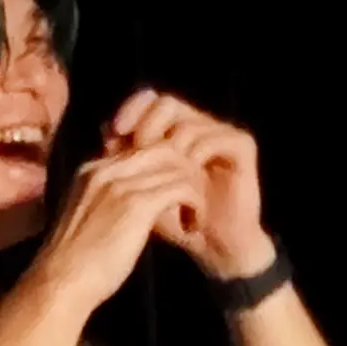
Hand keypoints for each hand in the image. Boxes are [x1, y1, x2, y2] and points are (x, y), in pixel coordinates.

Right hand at [27, 140, 222, 315]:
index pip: (143, 148)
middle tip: (195, 201)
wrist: (60, 283)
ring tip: (195, 215)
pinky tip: (192, 227)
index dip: (168, 168)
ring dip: (195, 189)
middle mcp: (105, 169)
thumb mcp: (90, 220)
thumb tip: (139, 206)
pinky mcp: (135, 204)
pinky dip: (195, 205)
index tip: (178, 195)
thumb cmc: (74, 264)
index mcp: (92, 169)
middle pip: (164, 148)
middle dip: (187, 171)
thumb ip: (110, 203)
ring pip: (177, 165)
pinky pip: (181, 188)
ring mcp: (119, 184)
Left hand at [103, 88, 273, 278]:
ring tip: (165, 181)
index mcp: (174, 129)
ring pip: (187, 124)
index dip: (131, 109)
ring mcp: (221, 133)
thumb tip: (105, 127)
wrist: (212, 246)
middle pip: (166, 103)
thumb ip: (125, 158)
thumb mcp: (140, 187)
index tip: (114, 130)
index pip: (150, 100)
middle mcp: (198, 125)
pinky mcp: (242, 146)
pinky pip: (212, 139)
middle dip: (146, 126)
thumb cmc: (173, 220)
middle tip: (138, 151)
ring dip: (170, 152)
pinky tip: (187, 183)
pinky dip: (195, 159)